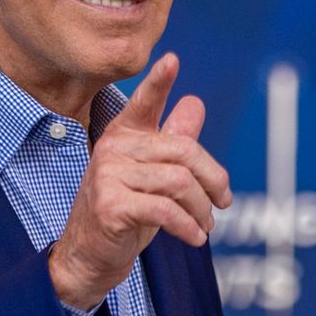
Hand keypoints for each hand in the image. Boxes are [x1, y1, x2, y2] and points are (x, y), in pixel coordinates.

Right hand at [48, 53, 233, 310]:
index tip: (172, 61)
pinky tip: (195, 237)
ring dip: (202, 209)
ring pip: (179, 182)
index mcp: (124, 135)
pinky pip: (166, 209)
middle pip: (183, 150)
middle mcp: (113, 149)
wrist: (90, 255)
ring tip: (206, 224)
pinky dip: (189, 226)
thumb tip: (195, 103)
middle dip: (213, 179)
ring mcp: (108, 175)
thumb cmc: (127, 212)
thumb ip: (173, 141)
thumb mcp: (153, 175)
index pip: (143, 103)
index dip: (158, 82)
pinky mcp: (110, 205)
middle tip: (224, 202)